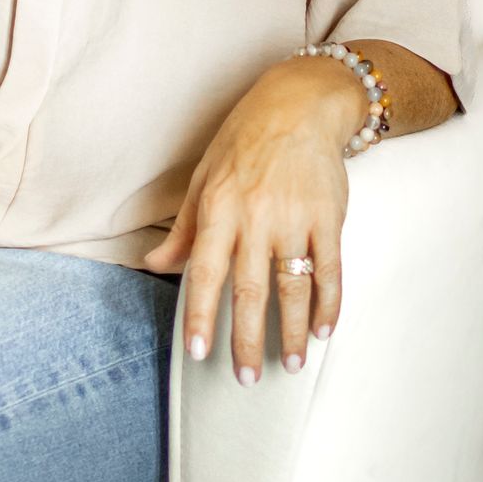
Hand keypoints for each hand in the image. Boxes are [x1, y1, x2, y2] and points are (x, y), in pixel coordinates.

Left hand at [139, 62, 351, 381]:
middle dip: (248, 339)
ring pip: (294, 286)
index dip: (201, 316)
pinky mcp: (328, 216)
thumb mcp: (202, 180)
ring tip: (293, 362)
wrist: (299, 104)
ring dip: (293, 330)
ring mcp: (294, 218)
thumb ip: (183, 230)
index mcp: (218, 211)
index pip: (204, 273)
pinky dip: (329, 302)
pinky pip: (330, 268)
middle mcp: (255, 218)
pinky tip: (324, 329)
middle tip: (247, 377)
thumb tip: (152, 264)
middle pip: (250, 290)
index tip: (199, 352)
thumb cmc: (244, 142)